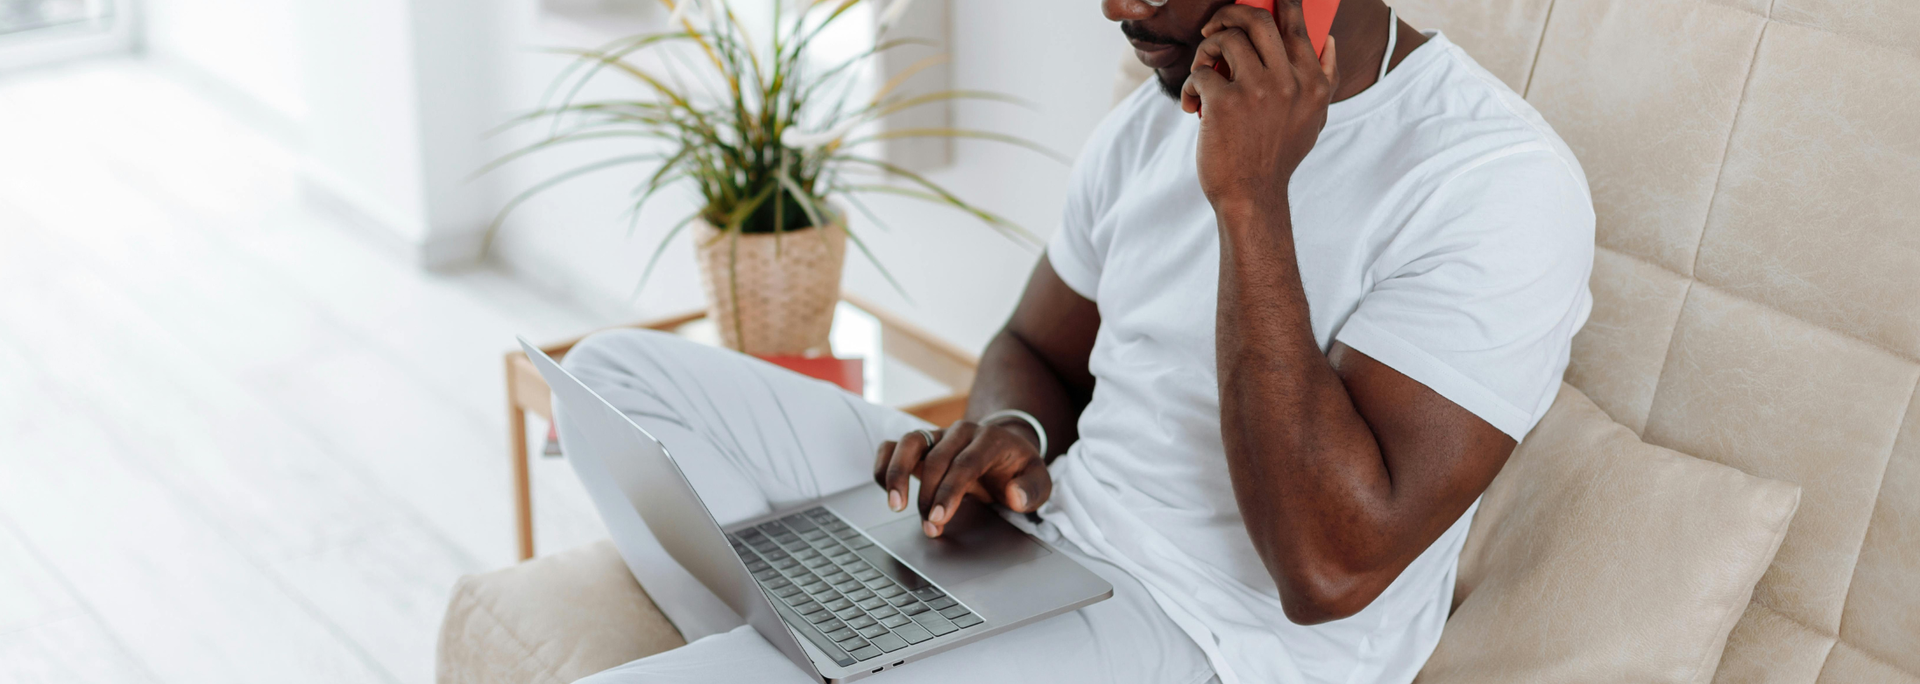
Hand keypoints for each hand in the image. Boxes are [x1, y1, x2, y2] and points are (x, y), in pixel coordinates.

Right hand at [872, 420, 1051, 537]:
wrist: (1006, 449)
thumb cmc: (1019, 469)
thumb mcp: (1039, 480)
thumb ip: (1032, 489)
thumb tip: (1014, 496)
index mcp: (990, 439)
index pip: (965, 464)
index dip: (949, 492)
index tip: (939, 517)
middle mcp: (961, 432)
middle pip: (936, 459)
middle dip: (928, 496)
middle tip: (930, 527)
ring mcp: (938, 435)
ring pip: (908, 443)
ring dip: (897, 474)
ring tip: (895, 505)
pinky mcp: (921, 444)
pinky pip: (893, 446)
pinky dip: (885, 466)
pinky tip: (887, 491)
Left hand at [1181, 2, 1339, 215]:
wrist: (1251, 195)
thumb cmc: (1278, 155)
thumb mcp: (1315, 118)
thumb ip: (1325, 78)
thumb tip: (1329, 39)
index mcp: (1311, 81)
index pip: (1296, 22)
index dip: (1275, 2)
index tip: (1252, 3)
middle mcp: (1288, 81)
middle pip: (1257, 19)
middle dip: (1229, 13)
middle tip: (1214, 27)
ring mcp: (1256, 90)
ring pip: (1225, 40)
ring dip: (1206, 51)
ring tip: (1203, 73)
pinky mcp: (1224, 103)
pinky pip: (1199, 73)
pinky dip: (1190, 86)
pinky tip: (1193, 106)